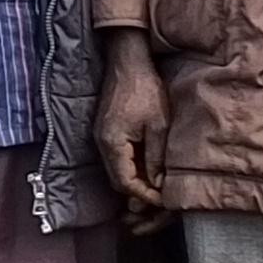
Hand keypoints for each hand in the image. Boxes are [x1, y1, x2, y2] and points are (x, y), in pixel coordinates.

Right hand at [96, 29, 173, 232]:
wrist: (128, 63)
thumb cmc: (145, 90)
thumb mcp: (158, 126)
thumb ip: (156, 158)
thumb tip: (158, 184)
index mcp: (112, 143)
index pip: (124, 182)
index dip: (143, 195)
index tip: (161, 200)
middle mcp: (101, 143)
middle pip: (117, 179)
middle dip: (138, 191)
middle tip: (159, 197)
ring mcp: (101, 136)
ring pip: (116, 168)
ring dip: (135, 178)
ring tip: (156, 184)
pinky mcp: (105, 129)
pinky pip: (116, 156)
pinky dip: (131, 165)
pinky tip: (146, 164)